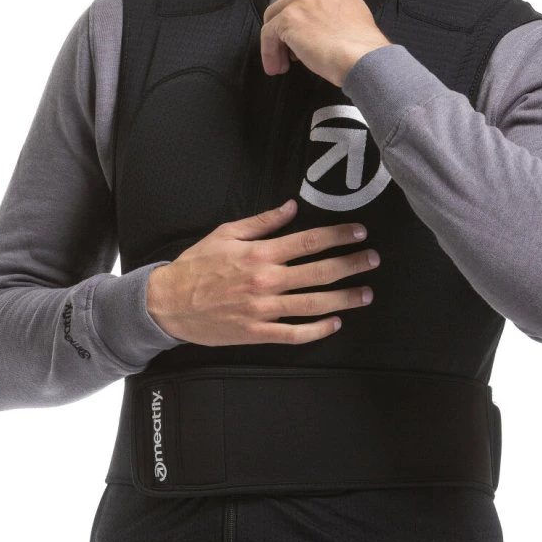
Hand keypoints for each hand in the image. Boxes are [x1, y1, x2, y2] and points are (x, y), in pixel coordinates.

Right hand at [145, 198, 379, 345]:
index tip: (360, 233)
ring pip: (313, 304)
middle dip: (351, 265)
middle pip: (319, 272)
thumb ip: (261, 222)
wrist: (168, 303)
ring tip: (366, 293)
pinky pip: (294, 334)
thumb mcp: (225, 234)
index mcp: (259, 254)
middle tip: (373, 260)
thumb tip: (291, 207)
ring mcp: (263, 309)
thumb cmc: (196, 267)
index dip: (338, 236)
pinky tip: (335, 323)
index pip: (308, 242)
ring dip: (344, 298)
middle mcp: (266, 280)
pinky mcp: (257, 333)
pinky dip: (317, 330)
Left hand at [260, 0, 391, 85]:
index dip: (302, 22)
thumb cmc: (362, 50)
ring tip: (281, 65)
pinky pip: (268, 34)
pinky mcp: (287, 18)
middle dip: (286, 32)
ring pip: (275, 20)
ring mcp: (300, 0)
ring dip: (276, 44)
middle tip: (290, 55)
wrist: (363, 58)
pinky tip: (276, 67)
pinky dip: (268, 52)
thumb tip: (316, 31)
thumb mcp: (354, 19)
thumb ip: (334, 15)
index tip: (303, 41)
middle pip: (287, 6)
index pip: (306, 0)